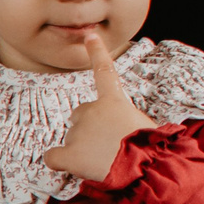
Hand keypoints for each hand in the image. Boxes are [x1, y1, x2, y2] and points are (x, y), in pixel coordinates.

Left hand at [42, 32, 156, 181]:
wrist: (143, 165)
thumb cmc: (150, 148)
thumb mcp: (144, 124)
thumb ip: (125, 120)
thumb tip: (118, 132)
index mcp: (115, 101)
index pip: (105, 72)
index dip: (97, 52)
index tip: (90, 36)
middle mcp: (92, 110)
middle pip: (80, 114)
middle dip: (89, 127)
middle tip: (107, 144)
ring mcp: (78, 131)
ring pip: (72, 138)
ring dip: (84, 148)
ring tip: (104, 160)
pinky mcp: (69, 153)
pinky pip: (53, 156)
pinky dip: (60, 161)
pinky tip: (74, 167)